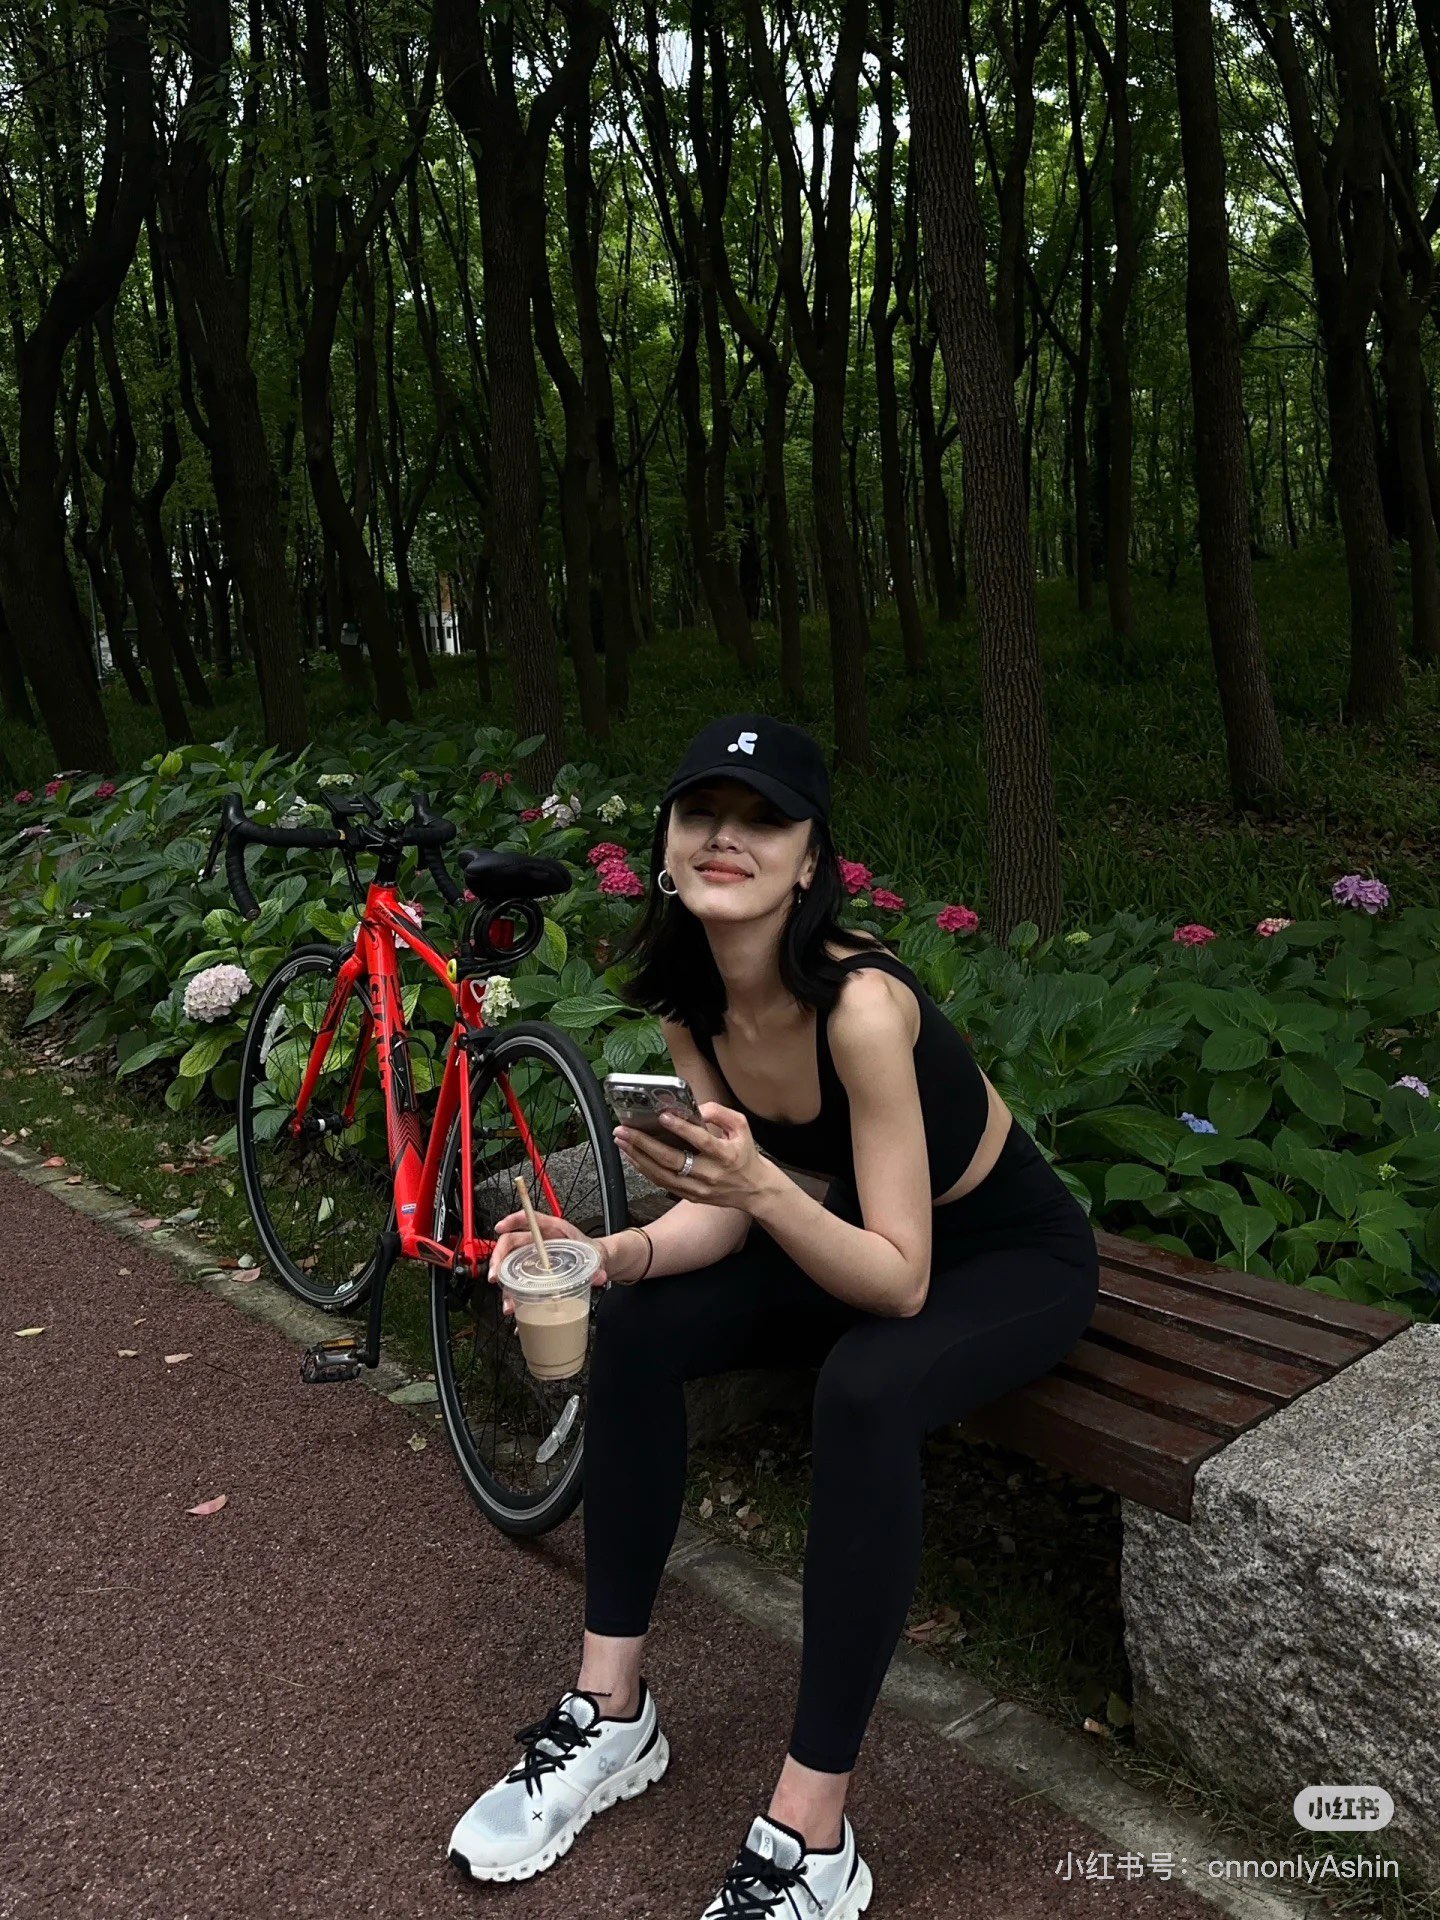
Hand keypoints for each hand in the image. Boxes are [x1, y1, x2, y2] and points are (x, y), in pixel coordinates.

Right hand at [486, 1209, 608, 1318]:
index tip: (500, 1227)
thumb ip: (596, 1266)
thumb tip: (598, 1276)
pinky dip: (514, 1298)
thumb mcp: (594, 1255)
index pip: (529, 1219)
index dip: (513, 1220)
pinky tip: (514, 1312)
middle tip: (495, 1276)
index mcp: (552, 1230)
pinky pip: (518, 1284)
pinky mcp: (531, 1275)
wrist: (595, 1263)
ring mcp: (532, 1258)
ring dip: (504, 1286)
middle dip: (498, 1260)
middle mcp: (537, 1243)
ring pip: (509, 1267)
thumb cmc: (589, 1252)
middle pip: (509, 1244)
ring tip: (508, 1304)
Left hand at [613, 1102, 769, 1211]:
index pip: (701, 1141)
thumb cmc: (745, 1155)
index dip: (681, 1129)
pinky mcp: (690, 1196)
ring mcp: (698, 1189)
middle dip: (644, 1144)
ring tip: (622, 1141)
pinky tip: (633, 1157)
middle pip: (672, 1160)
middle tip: (624, 1130)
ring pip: (662, 1174)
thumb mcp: (742, 1127)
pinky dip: (645, 1170)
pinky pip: (663, 1183)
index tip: (662, 1116)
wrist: (754, 1190)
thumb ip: (720, 1113)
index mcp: (726, 1155)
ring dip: (638, 1157)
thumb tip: (696, 1108)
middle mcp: (710, 1174)